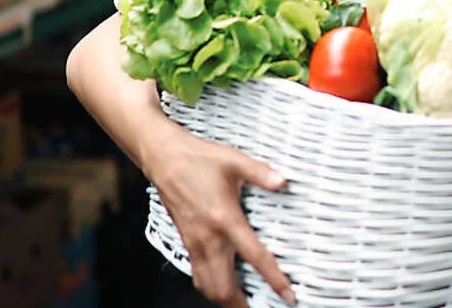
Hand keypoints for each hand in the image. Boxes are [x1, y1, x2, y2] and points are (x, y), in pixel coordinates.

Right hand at [148, 127, 295, 306]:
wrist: (164, 158)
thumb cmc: (197, 159)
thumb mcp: (235, 161)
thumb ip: (262, 173)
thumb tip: (283, 181)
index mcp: (224, 219)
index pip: (254, 257)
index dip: (274, 279)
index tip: (287, 293)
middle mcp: (208, 237)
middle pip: (224, 287)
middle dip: (242, 304)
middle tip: (264, 304)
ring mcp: (195, 242)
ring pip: (207, 286)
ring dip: (225, 299)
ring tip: (244, 302)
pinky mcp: (187, 241)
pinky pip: (198, 274)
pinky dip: (211, 286)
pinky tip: (223, 284)